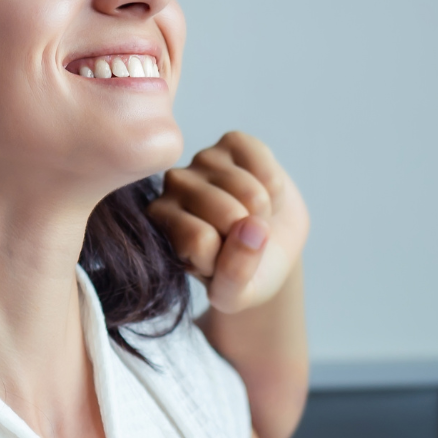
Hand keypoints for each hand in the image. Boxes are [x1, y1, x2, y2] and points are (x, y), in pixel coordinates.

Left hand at [148, 132, 309, 312]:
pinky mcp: (233, 142)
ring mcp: (202, 160)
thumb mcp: (236, 295)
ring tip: (254, 218)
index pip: (202, 243)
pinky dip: (275, 187)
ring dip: (265, 213)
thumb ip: (235, 275)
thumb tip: (252, 228)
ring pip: (250, 192)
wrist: (269, 245)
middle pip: (227, 214)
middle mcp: (173, 187)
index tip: (224, 262)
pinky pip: (265, 166)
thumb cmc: (244, 272)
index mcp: (162, 226)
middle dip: (250, 234)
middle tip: (243, 238)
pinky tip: (264, 193)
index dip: (228, 260)